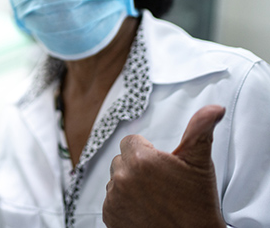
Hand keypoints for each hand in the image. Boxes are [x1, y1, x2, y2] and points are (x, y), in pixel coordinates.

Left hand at [102, 105, 226, 227]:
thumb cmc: (197, 204)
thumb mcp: (199, 164)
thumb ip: (199, 131)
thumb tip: (214, 108)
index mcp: (141, 159)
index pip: (131, 141)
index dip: (147, 152)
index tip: (161, 167)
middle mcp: (122, 177)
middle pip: (122, 159)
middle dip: (137, 167)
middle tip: (160, 184)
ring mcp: (114, 197)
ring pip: (115, 179)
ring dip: (129, 184)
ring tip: (153, 198)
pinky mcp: (109, 215)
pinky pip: (111, 199)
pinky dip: (123, 203)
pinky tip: (143, 210)